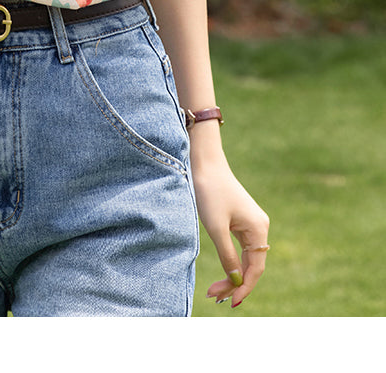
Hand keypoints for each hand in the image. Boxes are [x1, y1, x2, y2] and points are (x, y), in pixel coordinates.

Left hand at [192, 153, 269, 307]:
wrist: (205, 163)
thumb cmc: (210, 192)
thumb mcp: (216, 228)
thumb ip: (227, 256)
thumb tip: (236, 281)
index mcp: (258, 229)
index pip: (255, 269)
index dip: (244, 288)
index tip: (230, 302)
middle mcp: (260, 227)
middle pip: (251, 265)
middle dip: (234, 283)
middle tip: (214, 297)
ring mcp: (251, 224)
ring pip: (245, 258)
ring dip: (232, 275)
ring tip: (214, 291)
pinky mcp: (241, 220)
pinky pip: (240, 248)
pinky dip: (231, 262)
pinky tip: (223, 273)